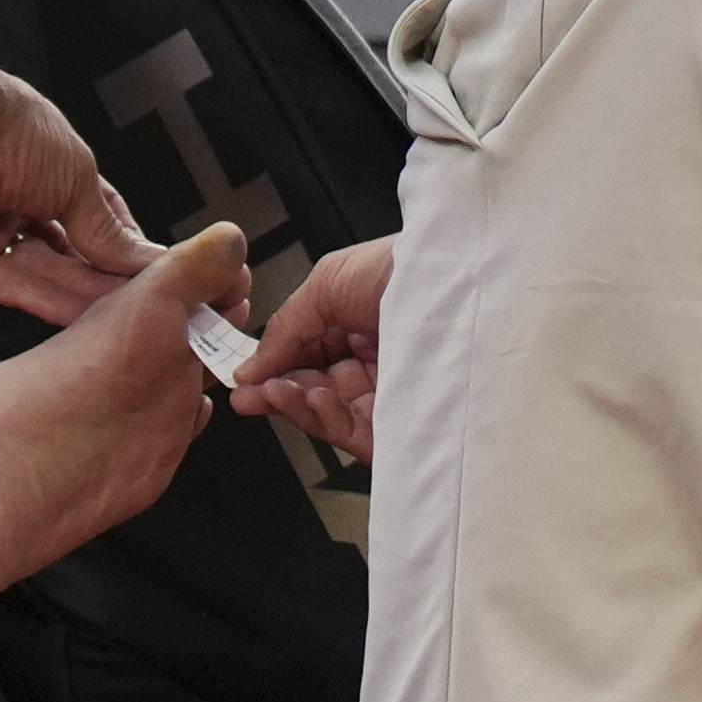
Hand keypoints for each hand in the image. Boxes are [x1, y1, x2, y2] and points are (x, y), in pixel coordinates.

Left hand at [0, 54, 164, 324]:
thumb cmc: (7, 129)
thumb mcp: (77, 179)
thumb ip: (107, 229)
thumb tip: (143, 259)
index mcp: (43, 171)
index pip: (90, 218)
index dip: (120, 245)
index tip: (150, 270)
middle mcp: (14, 203)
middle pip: (66, 254)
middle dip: (103, 277)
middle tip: (141, 301)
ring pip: (41, 274)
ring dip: (80, 295)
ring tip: (122, 314)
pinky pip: (9, 286)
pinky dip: (46, 301)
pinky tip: (82, 315)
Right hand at [227, 236, 392, 462]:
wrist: (459, 276)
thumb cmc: (405, 267)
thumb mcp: (327, 283)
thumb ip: (285, 328)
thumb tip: (249, 367)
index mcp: (358, 331)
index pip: (305, 363)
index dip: (271, 373)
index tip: (243, 381)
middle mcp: (376, 364)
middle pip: (312, 393)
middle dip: (276, 395)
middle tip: (250, 396)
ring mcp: (393, 394)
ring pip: (330, 417)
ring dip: (296, 406)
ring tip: (279, 391)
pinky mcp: (408, 422)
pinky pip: (358, 434)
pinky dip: (328, 420)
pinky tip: (314, 397)